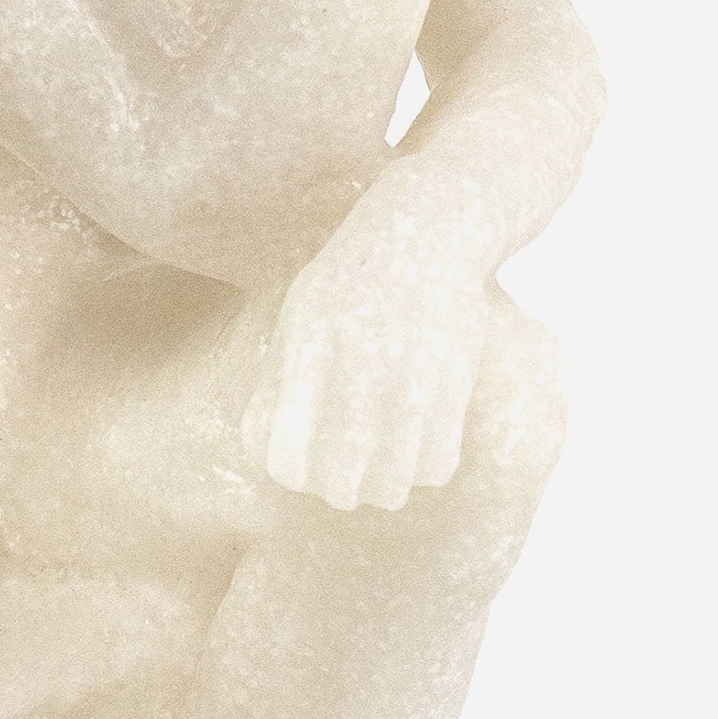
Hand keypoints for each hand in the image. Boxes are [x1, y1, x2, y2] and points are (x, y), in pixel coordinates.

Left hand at [243, 170, 494, 509]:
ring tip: (381, 478)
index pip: (287, 450)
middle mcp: (360, 365)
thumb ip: (281, 373)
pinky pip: (438, 463)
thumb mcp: (301, 309)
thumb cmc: (351, 276)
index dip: (289, 472)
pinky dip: (423, 473)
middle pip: (339, 478)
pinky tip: (416, 455)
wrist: (430, 227)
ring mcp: (412, 376)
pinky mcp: (456, 382)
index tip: (298, 466)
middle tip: (342, 482)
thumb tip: (261, 447)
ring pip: (393, 483)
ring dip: (382, 491)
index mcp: (311, 346)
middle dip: (335, 491)